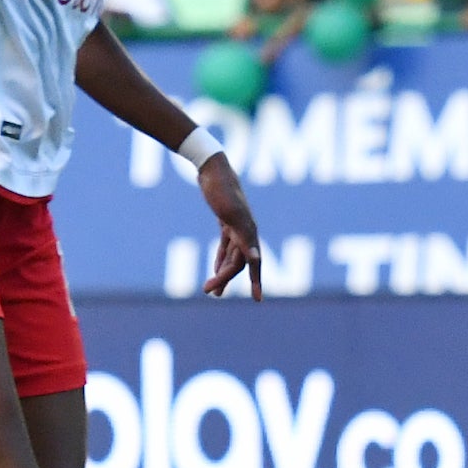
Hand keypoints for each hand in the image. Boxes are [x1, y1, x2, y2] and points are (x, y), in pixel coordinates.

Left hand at [195, 153, 261, 299]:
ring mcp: (236, 225)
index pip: (252, 263)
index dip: (255, 282)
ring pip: (233, 256)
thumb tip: (257, 259)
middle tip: (210, 293)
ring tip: (212, 291)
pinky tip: (215, 269)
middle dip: (226, 279)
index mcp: (249, 231)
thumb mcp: (231, 214)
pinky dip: (221, 258)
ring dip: (223, 273)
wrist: (211, 167)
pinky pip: (226, 246)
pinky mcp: (226, 221)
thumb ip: (244, 237)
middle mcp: (246, 231)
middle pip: (239, 262)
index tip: (257, 299)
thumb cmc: (221, 189)